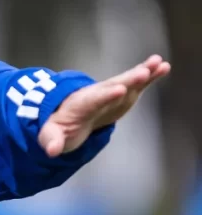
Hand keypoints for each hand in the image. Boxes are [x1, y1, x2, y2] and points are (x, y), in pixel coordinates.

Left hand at [38, 54, 170, 157]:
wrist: (67, 114)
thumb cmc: (59, 125)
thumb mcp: (50, 134)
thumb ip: (51, 140)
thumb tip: (51, 150)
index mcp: (79, 105)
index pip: (92, 100)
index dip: (105, 96)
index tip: (119, 90)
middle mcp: (96, 95)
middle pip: (112, 86)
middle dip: (128, 80)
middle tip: (143, 72)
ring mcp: (110, 93)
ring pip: (126, 82)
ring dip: (142, 73)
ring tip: (159, 63)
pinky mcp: (122, 94)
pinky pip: (136, 84)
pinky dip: (149, 76)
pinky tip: (164, 67)